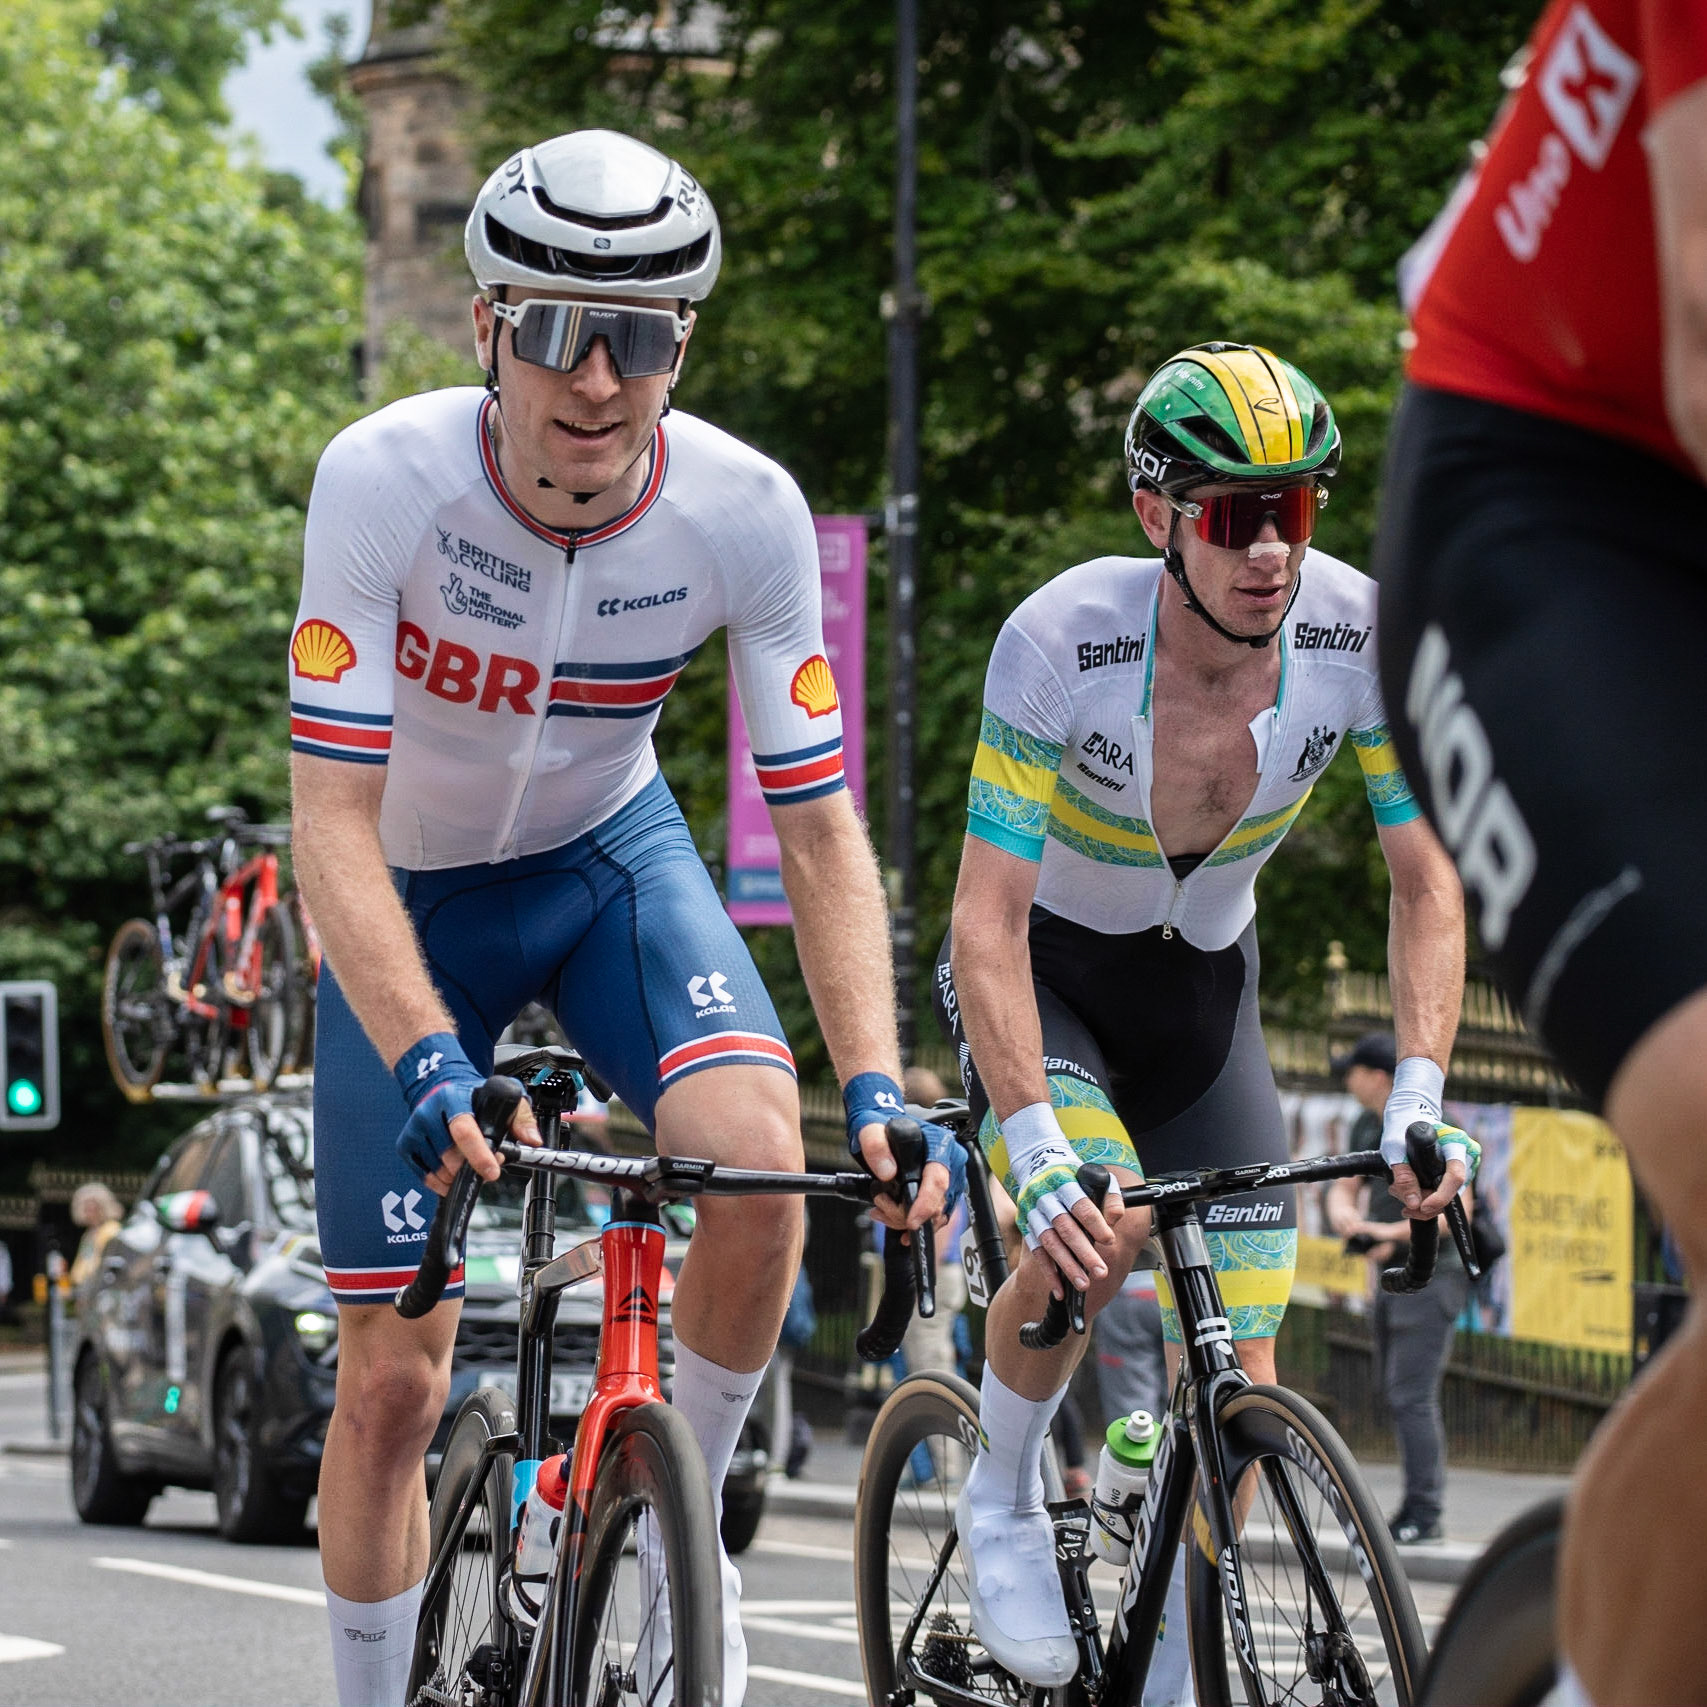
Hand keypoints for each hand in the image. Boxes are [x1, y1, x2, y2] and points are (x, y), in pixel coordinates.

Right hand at [394, 1033, 539, 1191]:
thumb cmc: (475, 1094)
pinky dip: (441, 1182)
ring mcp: (415, 1129)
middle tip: (488, 1162)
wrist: (439, 1085)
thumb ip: (522, 1117)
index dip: (479, 1155)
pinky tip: (453, 1171)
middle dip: (473, 1167)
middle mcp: (428, 1113)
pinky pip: (425, 1176)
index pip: (464, 1131)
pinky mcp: (405, 1144)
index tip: (492, 1171)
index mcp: (453, 1098)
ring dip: (458, 1175)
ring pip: (439, 1170)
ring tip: (469, 1161)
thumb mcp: (505, 1096)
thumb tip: (532, 1140)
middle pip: (450, 1157)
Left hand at [843, 1072, 961, 1231]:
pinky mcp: (943, 1191)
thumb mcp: (870, 1129)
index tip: (911, 1221)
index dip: (926, 1203)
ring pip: (936, 1214)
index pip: (938, 1179)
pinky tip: (891, 1215)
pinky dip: (912, 1221)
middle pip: (938, 1202)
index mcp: (940, 1143)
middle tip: (881, 1208)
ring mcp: (950, 1177)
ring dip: (906, 1219)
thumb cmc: (881, 1127)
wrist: (883, 1129)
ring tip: (882, 1208)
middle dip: (907, 1214)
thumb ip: (875, 1145)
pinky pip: (934, 1216)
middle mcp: (951, 1161)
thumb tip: (888, 1172)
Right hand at [999, 1100, 1119, 1294]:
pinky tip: (1060, 1288)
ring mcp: (1033, 1212)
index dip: (1095, 1223)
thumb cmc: (1072, 1175)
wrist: (1037, 1163)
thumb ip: (1109, 1196)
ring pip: (1049, 1242)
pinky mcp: (1026, 1225)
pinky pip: (1036, 1251)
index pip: (1080, 1205)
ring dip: (1066, 1265)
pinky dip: (1048, 1271)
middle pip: (1065, 1227)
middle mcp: (1045, 1197)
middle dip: (1083, 1252)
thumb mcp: (1093, 1176)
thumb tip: (1116, 1218)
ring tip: (1083, 1284)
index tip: (1109, 1240)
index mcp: (1064, 1182)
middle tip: (1100, 1272)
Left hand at [1388, 1121, 1479, 1218]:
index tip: (1422, 1207)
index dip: (1440, 1197)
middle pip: (1452, 1191)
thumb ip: (1403, 1176)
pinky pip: (1446, 1191)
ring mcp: (1465, 1165)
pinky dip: (1427, 1195)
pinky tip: (1408, 1191)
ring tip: (1397, 1190)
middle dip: (1425, 1201)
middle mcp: (1467, 1155)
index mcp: (1456, 1143)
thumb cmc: (1403, 1126)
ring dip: (1422, 1199)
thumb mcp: (1395, 1148)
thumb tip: (1413, 1204)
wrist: (1410, 1115)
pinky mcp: (1457, 1172)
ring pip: (1448, 1195)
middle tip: (1397, 1194)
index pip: (1455, 1177)